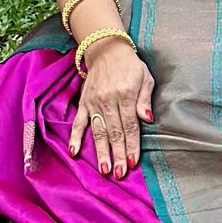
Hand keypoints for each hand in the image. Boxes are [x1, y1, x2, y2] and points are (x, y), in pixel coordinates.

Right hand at [68, 39, 155, 176]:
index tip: (132, 162)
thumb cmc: (130, 66)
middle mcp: (109, 100)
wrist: (106, 49)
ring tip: (104, 169)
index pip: (130, 125)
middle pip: (114, 132)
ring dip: (100, 151)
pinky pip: (78, 122)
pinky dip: (74, 137)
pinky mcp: (84, 102)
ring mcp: (94, 102)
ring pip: (97, 131)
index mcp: (126, 94)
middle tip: (119, 173)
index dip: (131, 145)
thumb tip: (148, 119)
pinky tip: (73, 152)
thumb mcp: (145, 77)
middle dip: (117, 154)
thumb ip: (145, 99)